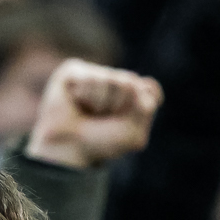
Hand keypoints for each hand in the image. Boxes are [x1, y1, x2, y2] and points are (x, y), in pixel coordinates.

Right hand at [25, 59, 162, 168]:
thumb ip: (146, 106)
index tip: (124, 124)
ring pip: (111, 80)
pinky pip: (91, 78)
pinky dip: (86, 96)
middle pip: (131, 83)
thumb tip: (129, 80)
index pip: (150, 89)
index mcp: (134, 92)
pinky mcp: (73, 70)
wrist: (69, 150)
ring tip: (87, 112)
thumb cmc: (100, 141)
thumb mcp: (134, 133)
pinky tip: (75, 102)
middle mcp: (115, 78)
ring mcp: (95, 73)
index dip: (139, 110)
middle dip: (118, 107)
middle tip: (102, 119)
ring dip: (100, 104)